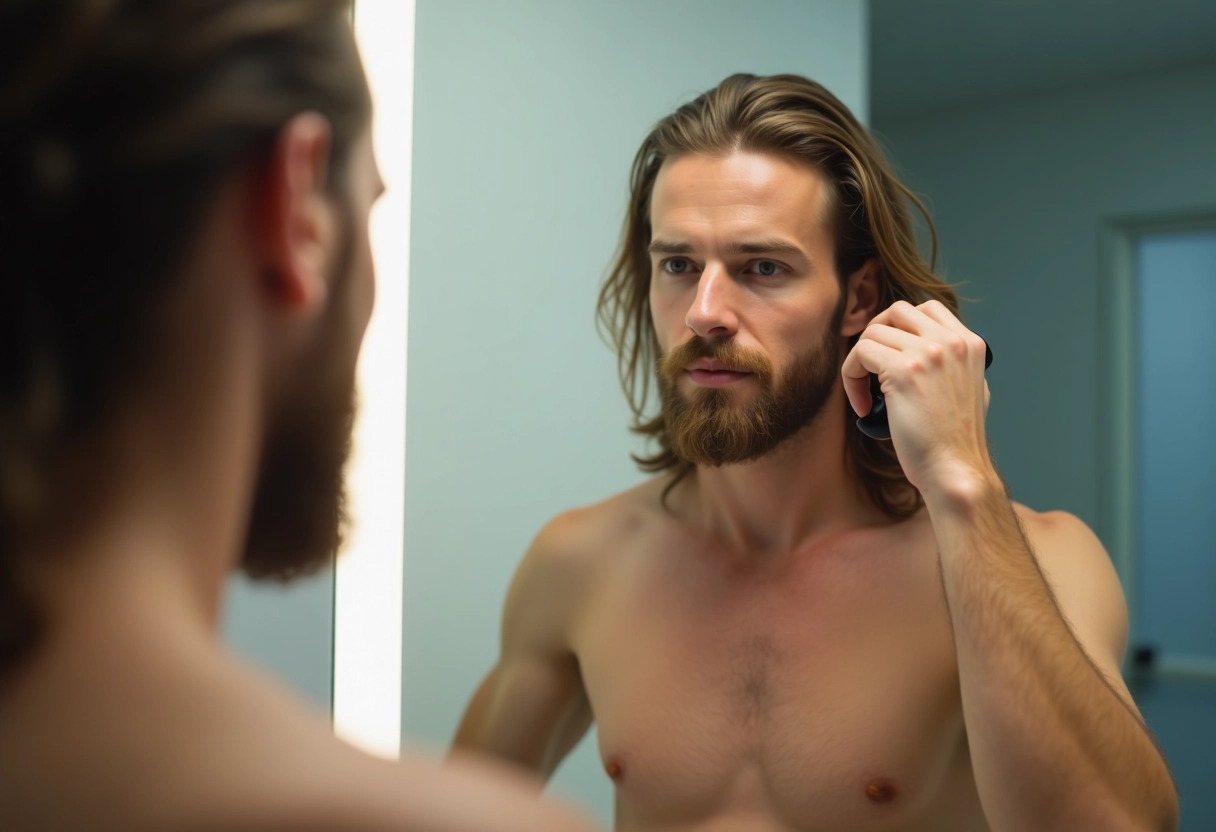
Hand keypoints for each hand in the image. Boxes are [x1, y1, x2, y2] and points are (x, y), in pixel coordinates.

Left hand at [840, 300, 992, 493]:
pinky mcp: (903, 371)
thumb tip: (922, 350)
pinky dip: (851, 378)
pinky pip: (860, 353)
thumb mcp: (969, 390)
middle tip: (870, 369)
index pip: (928, 308)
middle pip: (896, 311)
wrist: (956, 470)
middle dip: (876, 336)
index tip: (889, 356)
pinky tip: (862, 406)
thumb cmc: (954, 441)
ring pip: (873, 333)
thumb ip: (951, 364)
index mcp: (970, 344)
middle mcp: (952, 342)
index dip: (899, 327)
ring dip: (860, 363)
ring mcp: (929, 353)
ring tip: (866, 395)